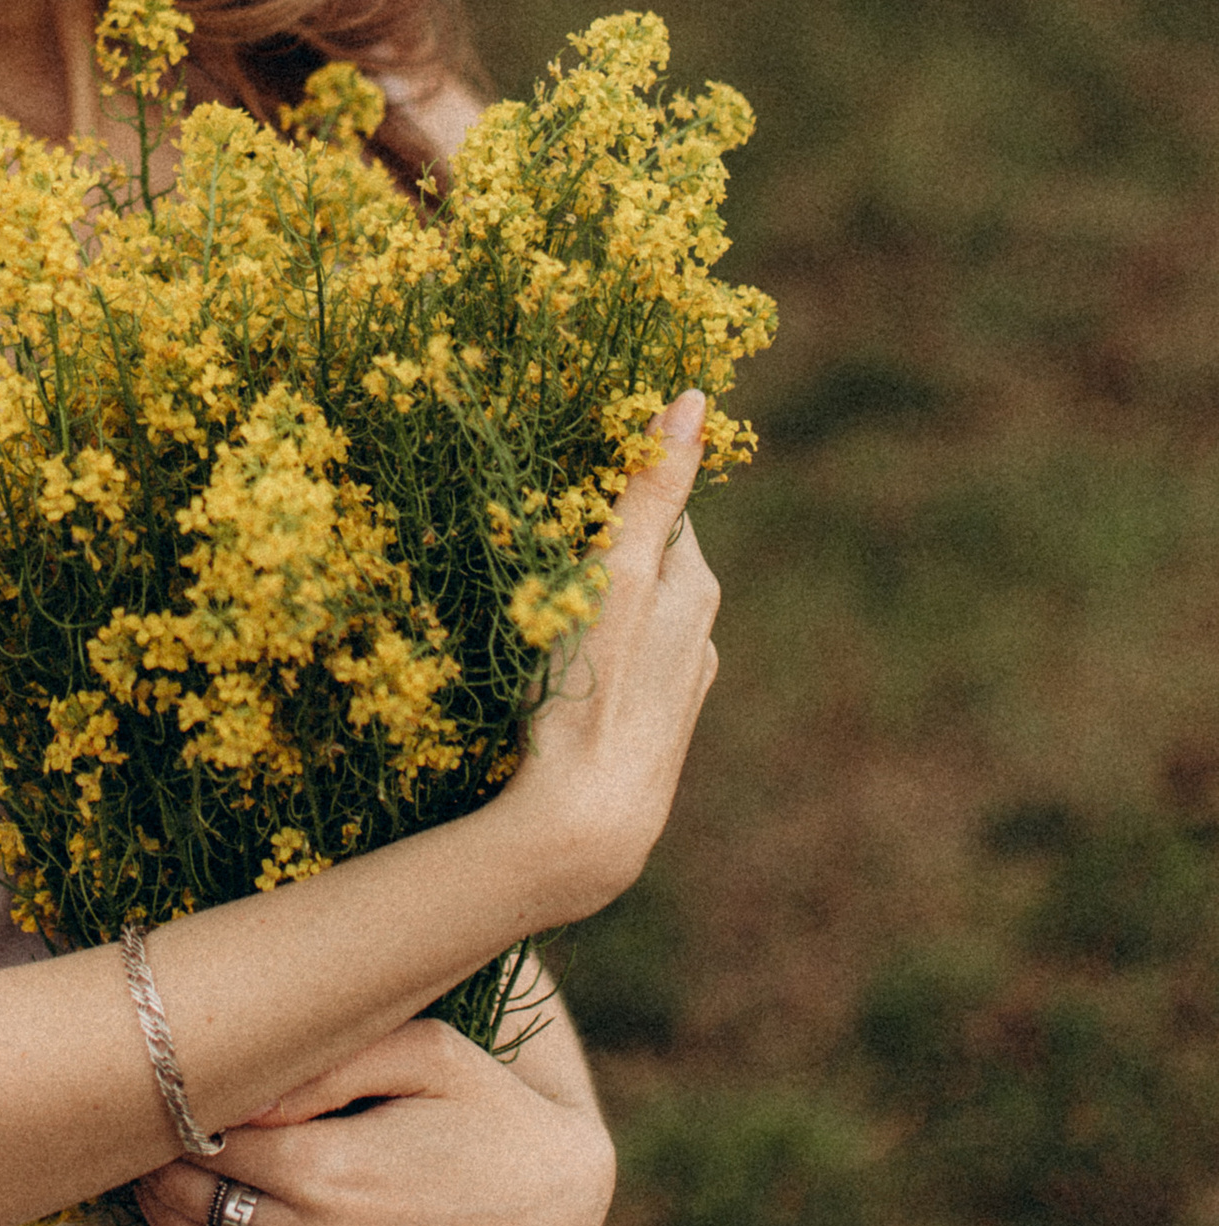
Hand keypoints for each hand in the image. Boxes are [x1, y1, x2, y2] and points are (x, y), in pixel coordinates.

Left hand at [134, 1018, 616, 1225]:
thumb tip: (241, 1091)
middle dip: (155, 1161)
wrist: (553, 1201)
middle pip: (193, 1203)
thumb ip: (324, 1063)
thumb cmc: (484, 1104)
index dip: (172, 1110)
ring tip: (147, 1167)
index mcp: (333, 1172)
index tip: (155, 1076)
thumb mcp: (418, 1051)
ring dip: (161, 1217)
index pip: (207, 1144)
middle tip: (136, 1116)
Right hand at [498, 392, 719, 925]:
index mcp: (694, 586)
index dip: (599, 495)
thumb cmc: (592, 689)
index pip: (652, 506)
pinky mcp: (650, 729)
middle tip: (528, 562)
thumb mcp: (615, 573)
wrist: (587, 826)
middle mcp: (698, 633)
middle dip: (589, 552)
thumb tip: (696, 398)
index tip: (548, 498)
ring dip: (585, 607)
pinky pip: (617, 667)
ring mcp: (676, 686)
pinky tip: (551, 678)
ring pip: (625, 616)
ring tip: (531, 623)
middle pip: (640, 561)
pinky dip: (587, 658)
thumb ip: (650, 489)